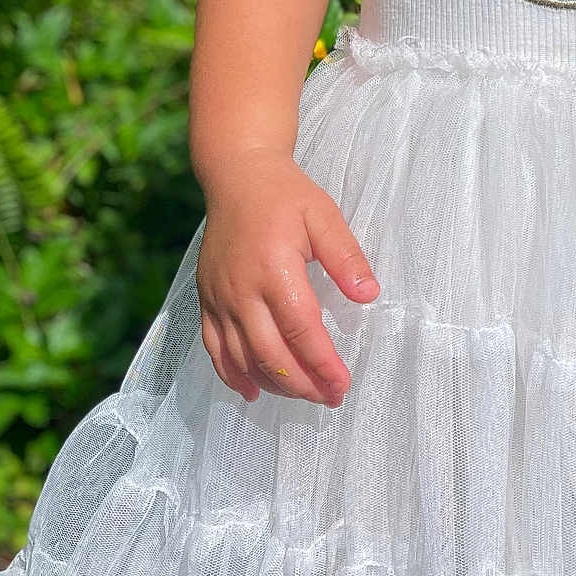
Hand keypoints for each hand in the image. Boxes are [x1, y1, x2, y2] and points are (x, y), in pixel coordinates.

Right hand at [195, 150, 379, 408]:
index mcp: (274, 268)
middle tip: (330, 398)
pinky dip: (232, 374)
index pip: (301, 330)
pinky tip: (252, 390)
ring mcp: (220, 297)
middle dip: (302, 384)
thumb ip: (346, 256)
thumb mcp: (323, 215)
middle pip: (270, 353)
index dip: (323, 363)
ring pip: (241, 357)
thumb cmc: (285, 195)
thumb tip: (369, 295)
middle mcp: (241, 289)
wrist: (237, 177)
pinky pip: (214, 348)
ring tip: (303, 396)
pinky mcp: (206, 299)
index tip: (342, 384)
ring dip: (273, 383)